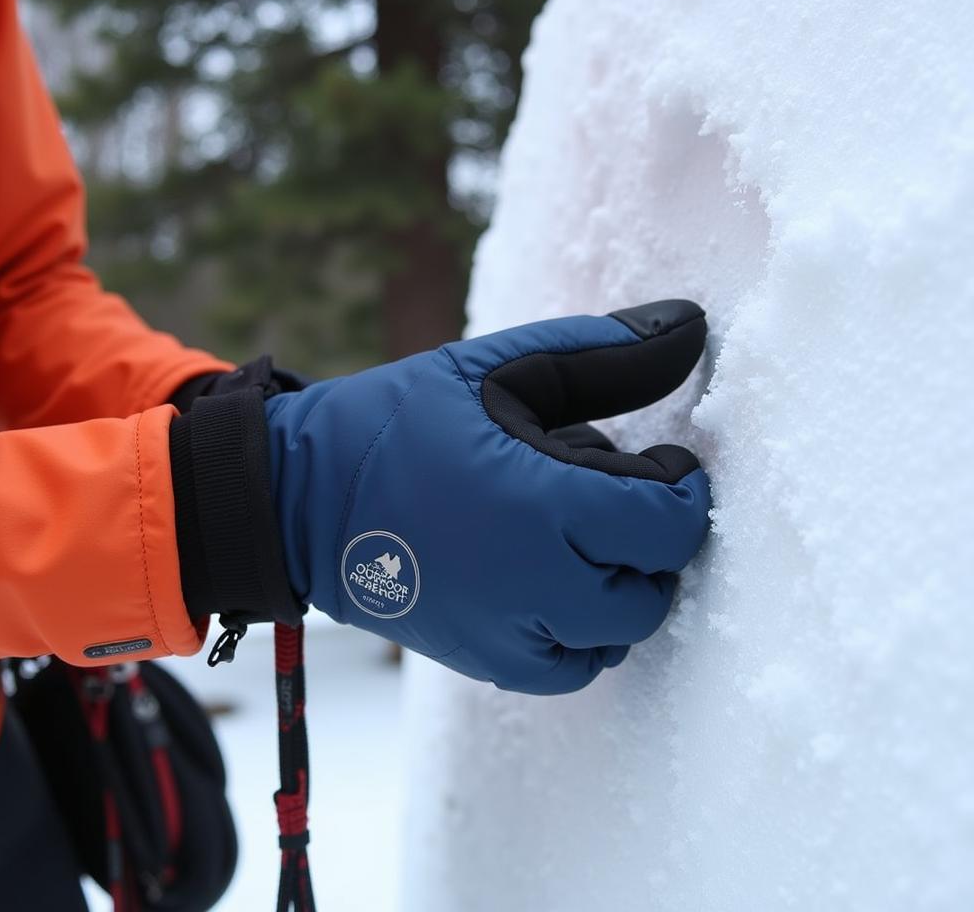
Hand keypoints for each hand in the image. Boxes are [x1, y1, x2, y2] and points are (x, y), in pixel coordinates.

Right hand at [266, 300, 710, 693]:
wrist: (300, 499)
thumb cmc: (397, 423)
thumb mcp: (500, 369)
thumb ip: (605, 353)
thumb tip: (693, 324)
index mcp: (544, 506)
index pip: (670, 522)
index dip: (682, 486)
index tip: (663, 461)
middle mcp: (536, 587)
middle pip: (654, 587)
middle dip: (654, 539)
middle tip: (621, 496)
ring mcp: (509, 635)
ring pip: (619, 634)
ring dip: (621, 585)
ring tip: (581, 536)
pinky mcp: (485, 660)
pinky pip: (571, 668)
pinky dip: (582, 630)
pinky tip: (553, 580)